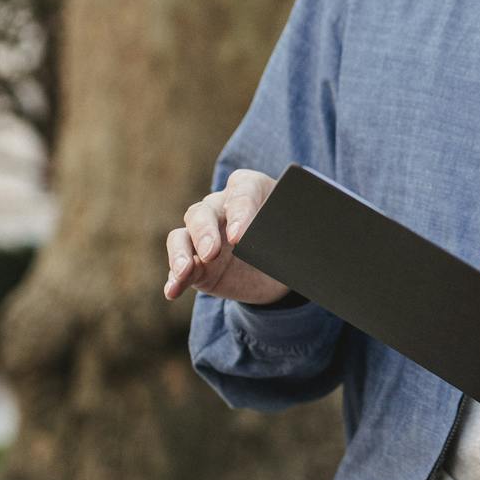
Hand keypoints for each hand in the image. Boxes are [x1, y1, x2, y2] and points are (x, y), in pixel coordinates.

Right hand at [162, 168, 289, 304]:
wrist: (282, 268)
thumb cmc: (292, 237)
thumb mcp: (300, 231)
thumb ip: (297, 228)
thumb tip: (307, 237)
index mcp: (250, 188)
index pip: (242, 191)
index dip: (239, 212)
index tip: (240, 236)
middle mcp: (220, 207)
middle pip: (203, 212)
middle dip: (205, 231)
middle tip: (213, 252)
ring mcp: (204, 234)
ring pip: (183, 236)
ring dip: (181, 253)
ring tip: (184, 271)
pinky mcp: (196, 262)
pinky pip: (179, 267)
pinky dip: (174, 279)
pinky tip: (172, 291)